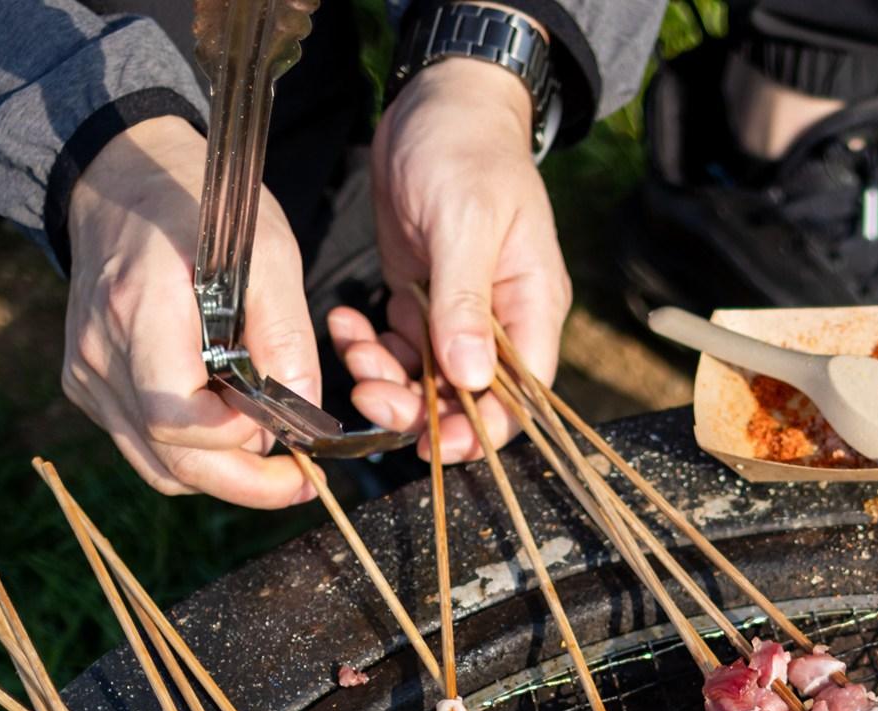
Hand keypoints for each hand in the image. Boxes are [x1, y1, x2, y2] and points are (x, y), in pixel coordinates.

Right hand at [60, 115, 320, 507]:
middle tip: (301, 484)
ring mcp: (86, 373)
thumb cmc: (198, 205)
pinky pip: (142, 445)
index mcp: (136, 310)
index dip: (239, 440)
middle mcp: (99, 352)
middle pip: (170, 459)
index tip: (291, 431)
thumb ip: (284, 335)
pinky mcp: (87, 383)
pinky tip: (227, 428)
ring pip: (157, 465)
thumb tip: (304, 415)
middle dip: (243, 483)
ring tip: (271, 459)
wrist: (122, 176)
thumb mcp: (265, 250)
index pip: (178, 418)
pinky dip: (189, 451)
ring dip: (219, 473)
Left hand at [329, 58, 568, 459]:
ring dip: (384, 378)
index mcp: (531, 307)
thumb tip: (470, 377)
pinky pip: (396, 346)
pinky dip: (368, 345)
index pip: (520, 396)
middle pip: (467, 397)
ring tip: (352, 345)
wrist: (436, 101)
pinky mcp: (419, 298)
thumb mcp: (466, 221)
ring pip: (425, 379)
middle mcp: (498, 321)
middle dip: (418, 407)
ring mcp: (456, 313)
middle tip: (369, 396)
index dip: (480, 429)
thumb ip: (466, 301)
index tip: (432, 442)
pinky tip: (345, 320)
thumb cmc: (465, 150)